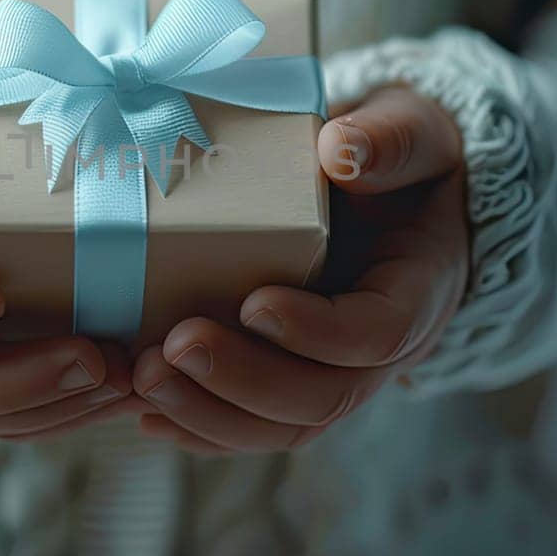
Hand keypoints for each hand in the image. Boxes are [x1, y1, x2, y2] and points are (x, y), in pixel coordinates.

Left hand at [133, 86, 468, 452]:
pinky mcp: (288, 380)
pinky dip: (196, 427)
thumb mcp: (408, 128)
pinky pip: (248, 425)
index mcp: (414, 290)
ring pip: (280, 425)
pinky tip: (142, 412)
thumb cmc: (393, 152)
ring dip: (209, 413)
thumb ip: (388, 139)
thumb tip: (342, 149)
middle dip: (245, 382)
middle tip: (174, 349)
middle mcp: (378, 350)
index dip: (319, 332)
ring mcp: (331, 373)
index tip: (255, 304)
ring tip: (143, 379)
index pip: (379, 332)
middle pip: (322, 397)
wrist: (380, 183)